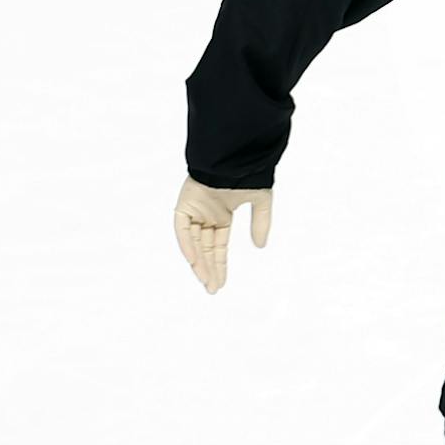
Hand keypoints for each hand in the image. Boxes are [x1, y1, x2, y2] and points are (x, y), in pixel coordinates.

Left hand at [173, 177, 271, 293]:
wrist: (236, 154)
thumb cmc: (248, 172)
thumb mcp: (260, 201)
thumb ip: (261, 223)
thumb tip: (260, 246)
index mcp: (221, 215)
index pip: (217, 247)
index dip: (220, 265)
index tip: (221, 283)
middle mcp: (205, 215)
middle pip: (204, 249)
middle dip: (209, 269)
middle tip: (212, 289)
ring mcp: (194, 210)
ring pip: (193, 242)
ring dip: (198, 262)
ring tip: (206, 280)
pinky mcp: (184, 204)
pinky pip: (183, 229)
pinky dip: (187, 244)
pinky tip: (194, 260)